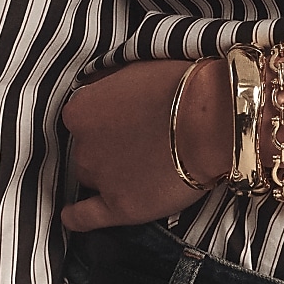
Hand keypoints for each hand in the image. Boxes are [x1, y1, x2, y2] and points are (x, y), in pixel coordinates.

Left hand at [60, 58, 230, 231]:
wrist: (211, 120)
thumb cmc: (181, 86)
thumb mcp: (136, 65)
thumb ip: (108, 80)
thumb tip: (99, 83)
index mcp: (82, 109)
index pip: (80, 117)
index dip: (102, 117)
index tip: (118, 116)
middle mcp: (83, 145)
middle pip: (85, 148)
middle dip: (106, 145)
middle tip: (137, 137)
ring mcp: (101, 177)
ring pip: (92, 177)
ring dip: (107, 172)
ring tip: (134, 165)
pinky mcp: (120, 207)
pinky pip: (86, 218)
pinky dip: (76, 218)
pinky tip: (72, 215)